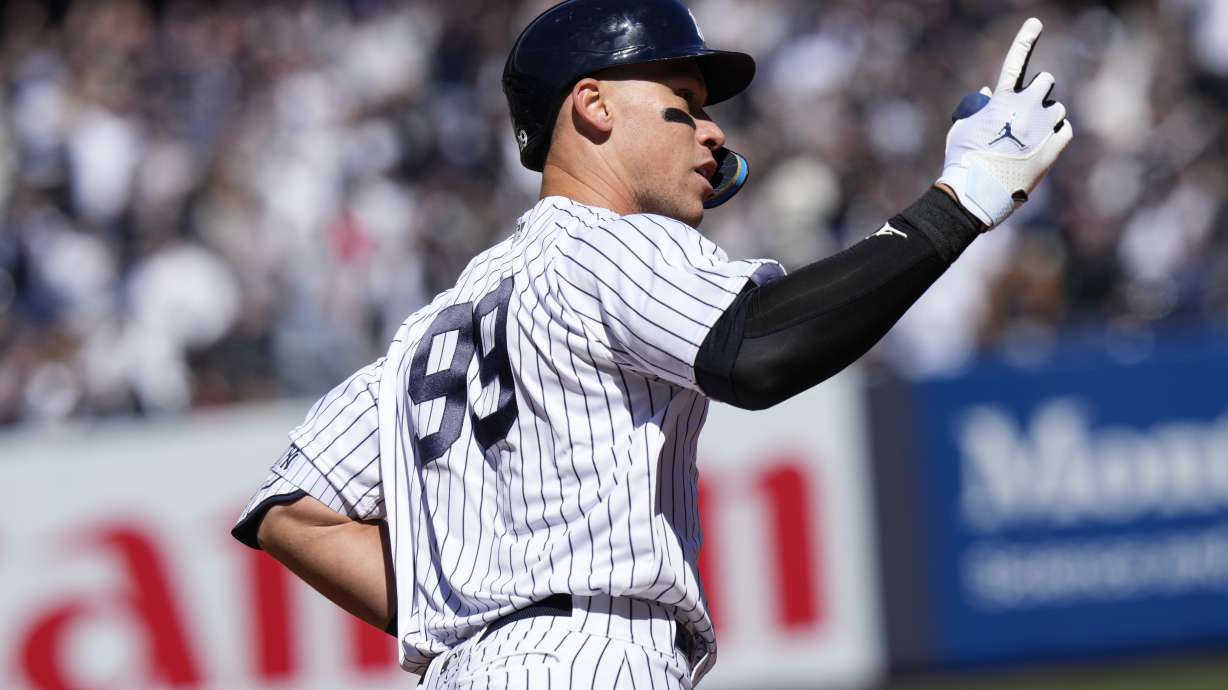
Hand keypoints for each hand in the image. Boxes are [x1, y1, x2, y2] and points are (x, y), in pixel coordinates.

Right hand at [936, 18, 1072, 228]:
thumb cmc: (963, 160)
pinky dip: (1055, 134)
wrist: (976, 192)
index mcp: (1000, 100)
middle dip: (1038, 92)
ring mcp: (1042, 127)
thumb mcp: (961, 128)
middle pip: (1046, 81)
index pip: (1015, 61)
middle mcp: (1025, 107)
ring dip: (1046, 117)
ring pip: (1056, 108)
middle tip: (1027, 110)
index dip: (1025, 39)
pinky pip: (1064, 129)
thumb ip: (975, 106)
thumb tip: (987, 92)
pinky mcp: (1053, 148)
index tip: (1036, 22)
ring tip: (1028, 138)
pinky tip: (1039, 147)